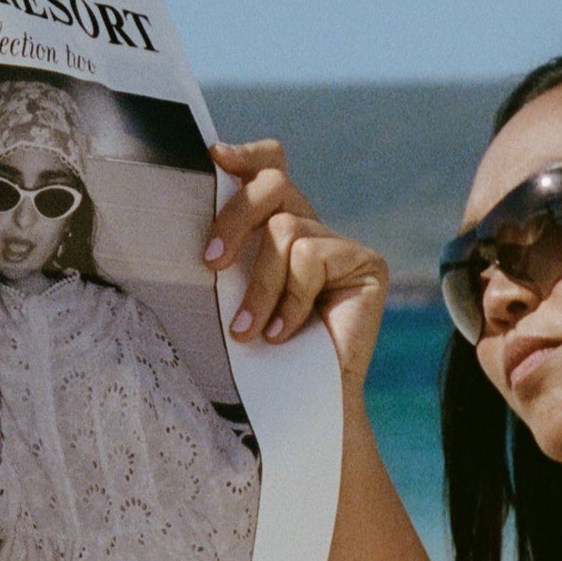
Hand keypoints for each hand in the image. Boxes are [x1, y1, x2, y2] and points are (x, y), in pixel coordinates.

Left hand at [205, 138, 386, 390]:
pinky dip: (290, 301)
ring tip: (247, 332)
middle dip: (234, 217)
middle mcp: (309, 226)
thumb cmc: (252, 355)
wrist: (295, 405)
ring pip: (285, 231)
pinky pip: (311, 258)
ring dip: (259, 287)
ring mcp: (341, 243)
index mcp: (274, 225)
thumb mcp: (226, 293)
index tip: (214, 158)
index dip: (246, 155)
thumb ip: (223, 250)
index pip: (269, 166)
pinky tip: (283, 335)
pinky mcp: (367, 263)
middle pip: (273, 185)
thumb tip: (194, 200)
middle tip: (210, 263)